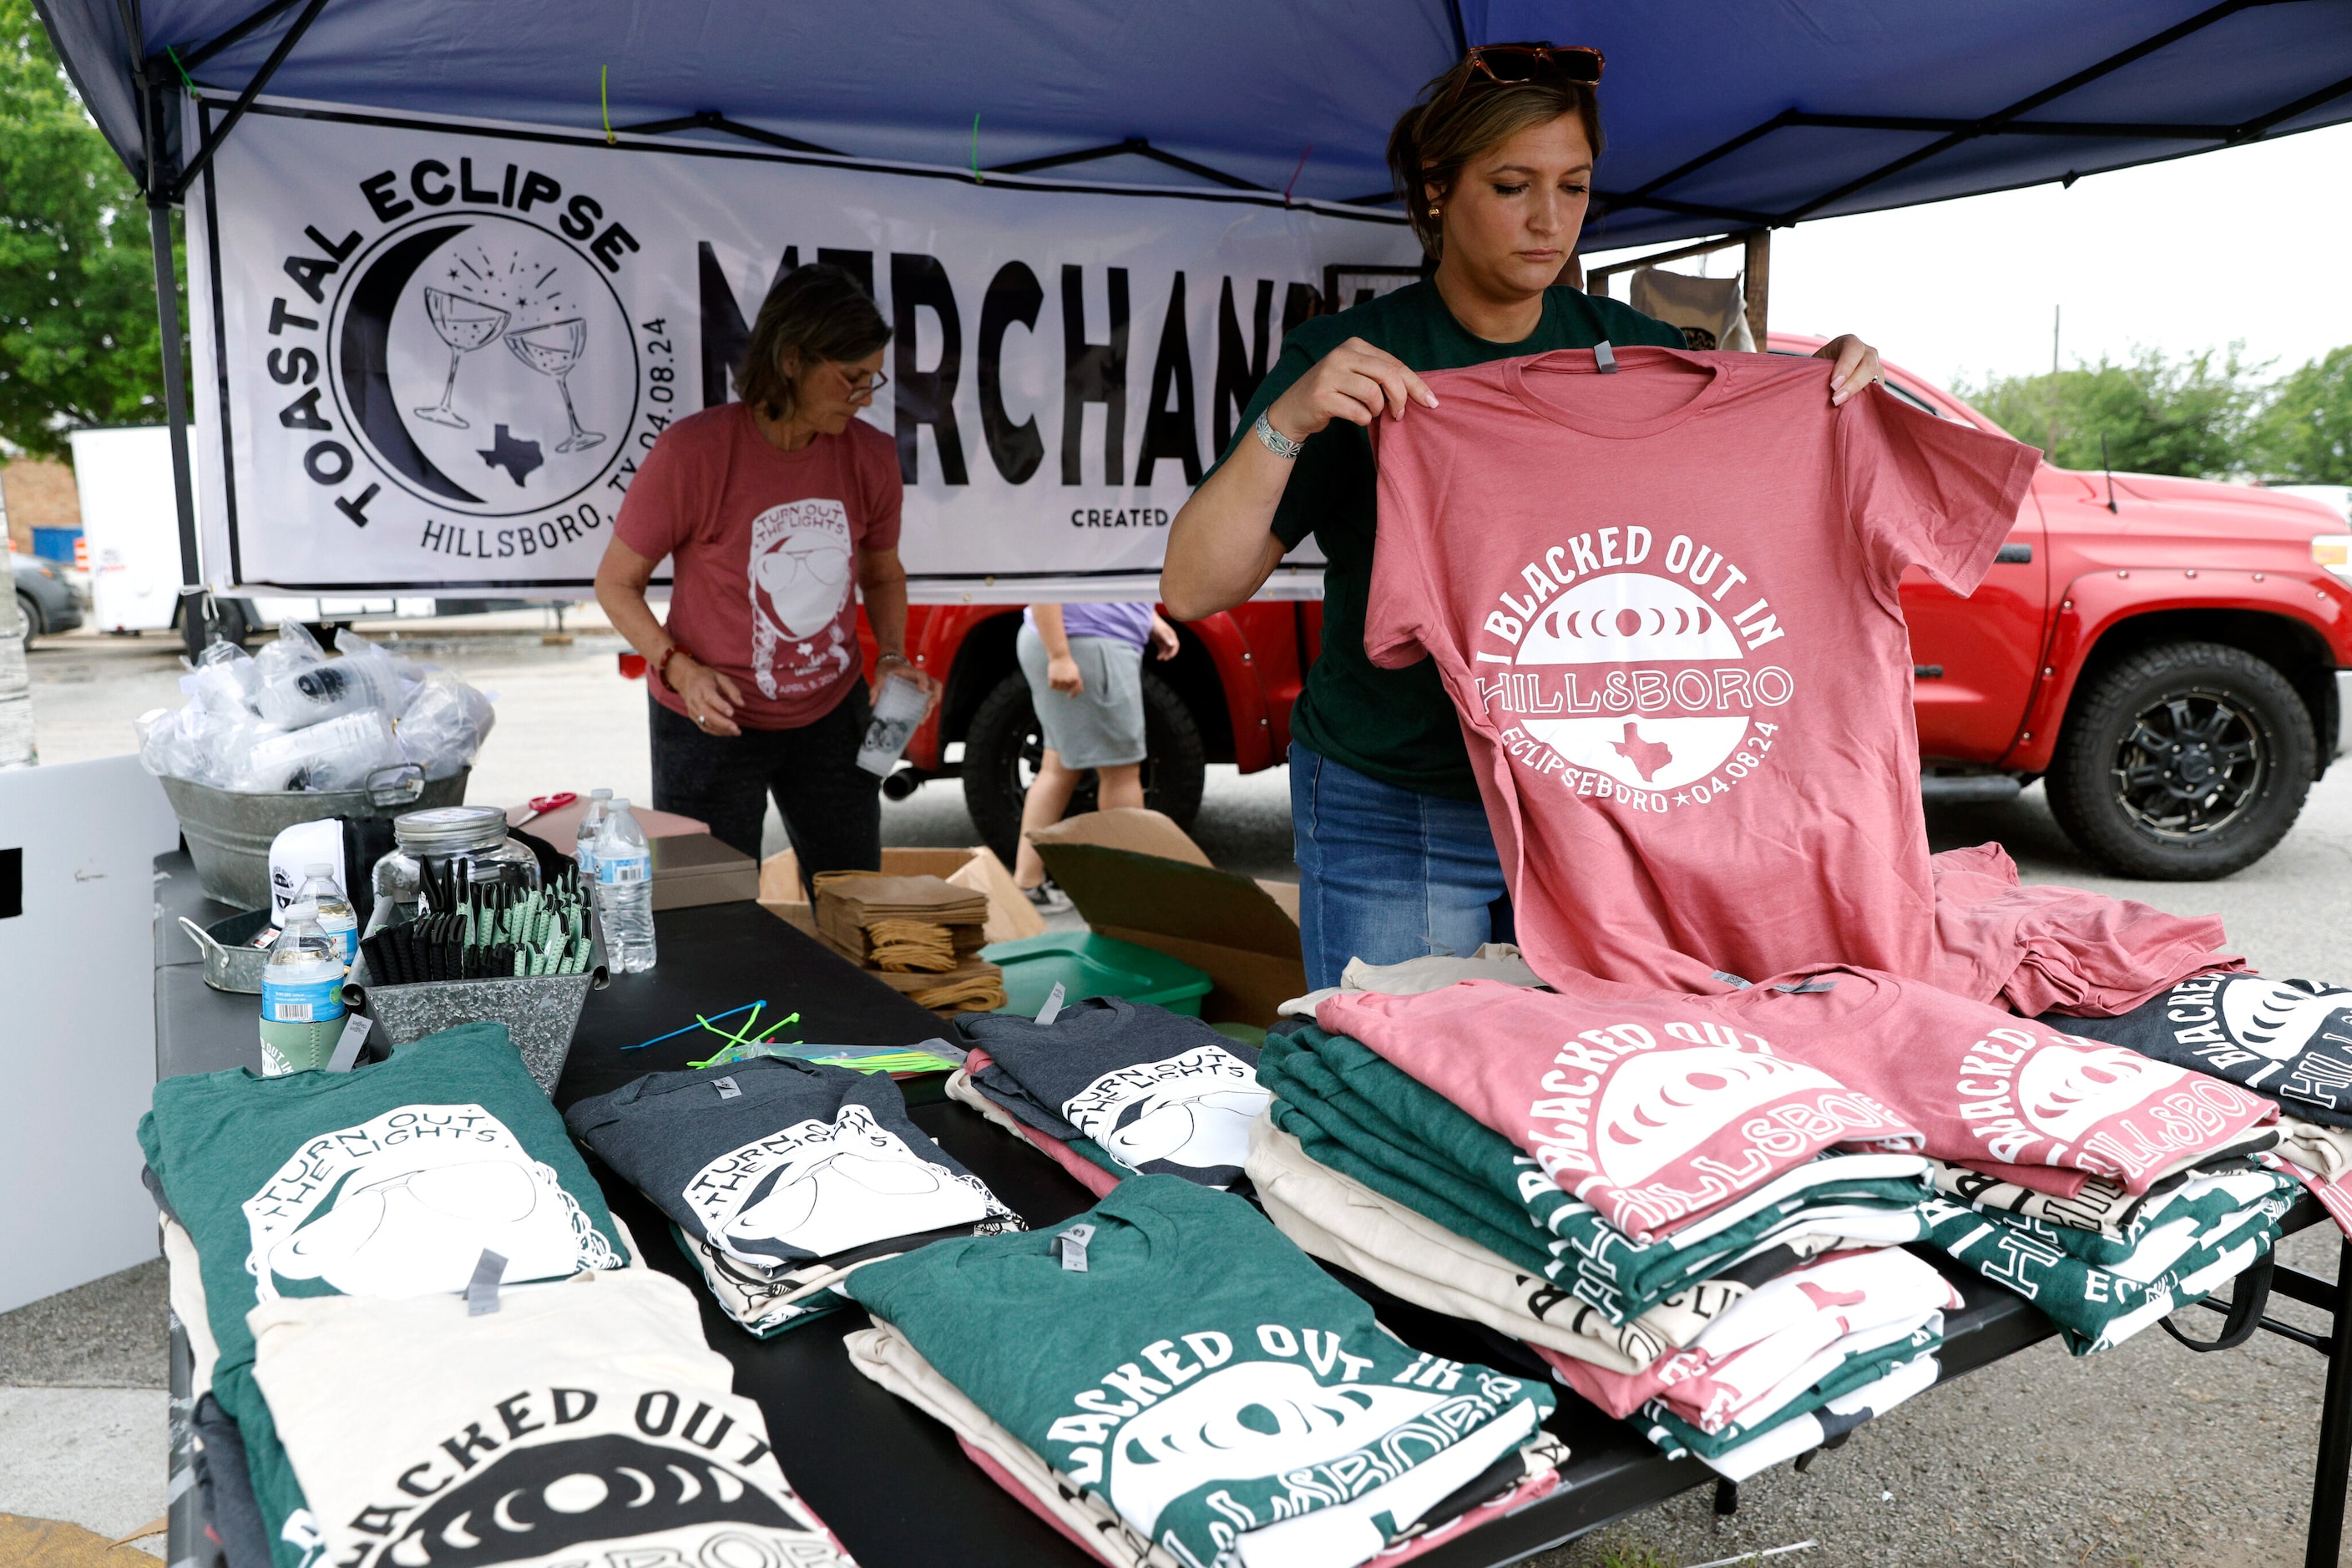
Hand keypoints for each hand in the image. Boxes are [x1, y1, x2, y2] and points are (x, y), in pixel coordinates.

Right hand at [670, 654, 743, 736]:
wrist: (686, 679)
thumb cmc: (707, 677)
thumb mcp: (721, 677)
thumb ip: (732, 690)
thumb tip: (742, 704)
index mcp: (703, 687)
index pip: (710, 698)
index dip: (720, 706)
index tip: (732, 713)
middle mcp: (695, 699)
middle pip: (707, 713)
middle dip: (722, 723)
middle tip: (736, 729)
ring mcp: (692, 709)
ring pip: (705, 723)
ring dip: (721, 730)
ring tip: (736, 732)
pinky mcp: (692, 716)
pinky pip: (703, 727)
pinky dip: (716, 732)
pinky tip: (727, 732)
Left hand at [872, 651, 940, 719]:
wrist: (890, 667)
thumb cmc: (887, 671)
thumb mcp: (880, 677)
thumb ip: (876, 688)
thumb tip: (872, 702)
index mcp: (911, 672)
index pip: (921, 675)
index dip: (924, 682)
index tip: (923, 690)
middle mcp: (920, 679)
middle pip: (935, 685)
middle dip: (935, 696)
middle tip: (929, 706)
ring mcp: (923, 686)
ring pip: (934, 695)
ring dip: (931, 707)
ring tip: (922, 719)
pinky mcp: (921, 694)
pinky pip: (928, 701)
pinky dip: (926, 711)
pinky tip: (920, 720)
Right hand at [1046, 653, 1084, 694]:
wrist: (1060, 656)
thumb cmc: (1069, 664)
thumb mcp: (1076, 672)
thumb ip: (1079, 681)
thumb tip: (1081, 690)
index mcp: (1075, 679)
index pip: (1075, 691)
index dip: (1073, 694)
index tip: (1070, 695)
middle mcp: (1068, 681)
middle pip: (1066, 689)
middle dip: (1065, 686)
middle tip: (1063, 677)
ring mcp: (1060, 680)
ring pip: (1059, 688)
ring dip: (1059, 685)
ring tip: (1058, 677)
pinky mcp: (1053, 678)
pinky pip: (1052, 686)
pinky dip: (1053, 684)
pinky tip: (1054, 678)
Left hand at [1148, 614, 1180, 661]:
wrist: (1146, 620)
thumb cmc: (1155, 624)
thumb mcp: (1160, 631)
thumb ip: (1166, 638)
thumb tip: (1172, 645)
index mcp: (1171, 635)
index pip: (1176, 645)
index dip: (1173, 652)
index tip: (1169, 657)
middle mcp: (1169, 638)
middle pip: (1171, 649)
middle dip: (1168, 654)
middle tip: (1164, 659)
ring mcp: (1163, 639)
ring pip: (1166, 650)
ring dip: (1163, 655)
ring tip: (1158, 658)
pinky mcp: (1158, 641)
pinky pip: (1161, 649)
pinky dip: (1160, 653)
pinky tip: (1157, 657)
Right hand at [1266, 336, 1438, 440]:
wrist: (1292, 410)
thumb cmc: (1332, 394)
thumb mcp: (1355, 376)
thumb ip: (1381, 376)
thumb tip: (1419, 392)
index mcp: (1354, 345)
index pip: (1394, 363)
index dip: (1416, 384)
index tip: (1432, 402)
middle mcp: (1341, 355)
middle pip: (1387, 375)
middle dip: (1400, 398)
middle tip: (1400, 415)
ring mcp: (1329, 374)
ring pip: (1372, 393)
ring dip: (1377, 410)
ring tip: (1371, 414)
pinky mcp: (1321, 395)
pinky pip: (1357, 411)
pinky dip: (1362, 419)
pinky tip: (1355, 418)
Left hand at [1816, 334, 1882, 406]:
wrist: (1827, 376)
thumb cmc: (1818, 369)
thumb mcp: (1817, 365)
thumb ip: (1818, 372)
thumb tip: (1813, 389)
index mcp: (1850, 343)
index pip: (1853, 350)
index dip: (1845, 367)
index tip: (1833, 385)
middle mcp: (1868, 352)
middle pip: (1869, 366)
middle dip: (1853, 384)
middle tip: (1836, 400)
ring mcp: (1877, 367)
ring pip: (1876, 379)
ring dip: (1861, 395)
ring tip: (1844, 406)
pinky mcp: (1879, 383)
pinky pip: (1877, 392)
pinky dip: (1866, 401)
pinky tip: (1853, 411)